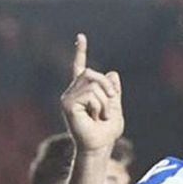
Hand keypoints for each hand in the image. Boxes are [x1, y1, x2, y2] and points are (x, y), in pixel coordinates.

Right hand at [60, 33, 123, 154]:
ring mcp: (68, 97)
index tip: (81, 36)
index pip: (80, 68)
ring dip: (104, 100)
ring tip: (100, 115)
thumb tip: (112, 73)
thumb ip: (113, 92)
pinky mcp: (67, 104)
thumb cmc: (106, 132)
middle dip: (106, 87)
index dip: (80, 52)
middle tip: (110, 103)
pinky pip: (89, 94)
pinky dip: (98, 104)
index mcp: (84, 92)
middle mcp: (73, 92)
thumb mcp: (115, 108)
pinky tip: (94, 116)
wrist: (99, 146)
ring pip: (92, 83)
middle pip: (90, 73)